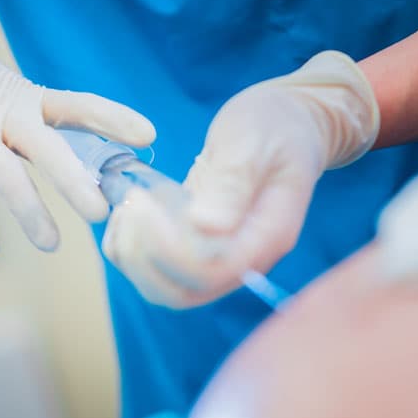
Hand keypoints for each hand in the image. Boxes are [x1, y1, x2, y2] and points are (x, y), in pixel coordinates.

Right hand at [0, 1, 154, 256]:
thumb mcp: (9, 92)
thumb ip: (45, 124)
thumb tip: (97, 159)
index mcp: (26, 98)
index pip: (76, 105)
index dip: (112, 118)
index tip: (148, 134)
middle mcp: (2, 116)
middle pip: (45, 145)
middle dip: (73, 180)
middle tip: (100, 212)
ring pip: (4, 175)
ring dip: (29, 211)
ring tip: (52, 244)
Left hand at [103, 51, 378, 307]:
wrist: (290, 124)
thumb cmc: (274, 125)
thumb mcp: (254, 140)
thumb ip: (232, 182)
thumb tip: (206, 227)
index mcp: (267, 235)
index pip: (214, 270)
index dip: (169, 249)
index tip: (142, 202)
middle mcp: (245, 258)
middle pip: (184, 292)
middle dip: (143, 259)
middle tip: (130, 205)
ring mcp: (221, 258)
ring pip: (166, 288)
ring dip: (133, 256)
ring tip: (127, 204)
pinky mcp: (198, 248)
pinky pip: (158, 270)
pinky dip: (131, 248)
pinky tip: (128, 209)